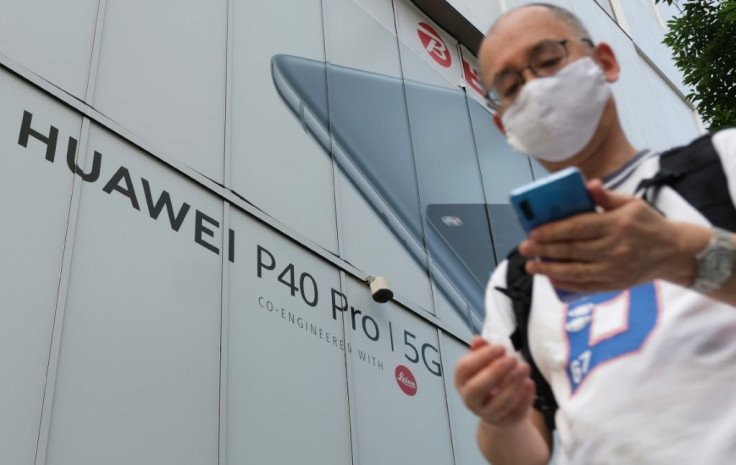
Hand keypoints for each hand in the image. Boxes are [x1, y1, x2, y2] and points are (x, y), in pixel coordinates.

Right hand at [454, 336, 534, 427]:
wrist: (500, 412)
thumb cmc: (490, 380)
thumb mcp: (484, 364)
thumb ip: (481, 351)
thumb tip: (478, 340)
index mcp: (461, 381)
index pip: (464, 369)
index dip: (481, 357)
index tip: (500, 347)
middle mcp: (470, 399)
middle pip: (476, 388)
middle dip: (495, 371)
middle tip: (512, 358)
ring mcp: (487, 414)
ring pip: (498, 403)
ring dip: (513, 384)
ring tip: (524, 367)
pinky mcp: (506, 422)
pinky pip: (515, 412)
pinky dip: (524, 397)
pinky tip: (530, 383)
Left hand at [518, 179, 706, 291]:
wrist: (675, 252)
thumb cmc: (648, 224)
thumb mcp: (632, 203)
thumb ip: (607, 196)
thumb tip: (588, 185)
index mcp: (617, 225)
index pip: (577, 228)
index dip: (552, 231)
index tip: (533, 232)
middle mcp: (615, 249)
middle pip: (572, 250)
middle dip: (544, 249)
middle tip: (524, 248)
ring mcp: (615, 269)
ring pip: (576, 271)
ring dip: (549, 269)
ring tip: (531, 266)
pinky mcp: (616, 284)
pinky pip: (586, 286)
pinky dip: (567, 284)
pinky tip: (551, 279)